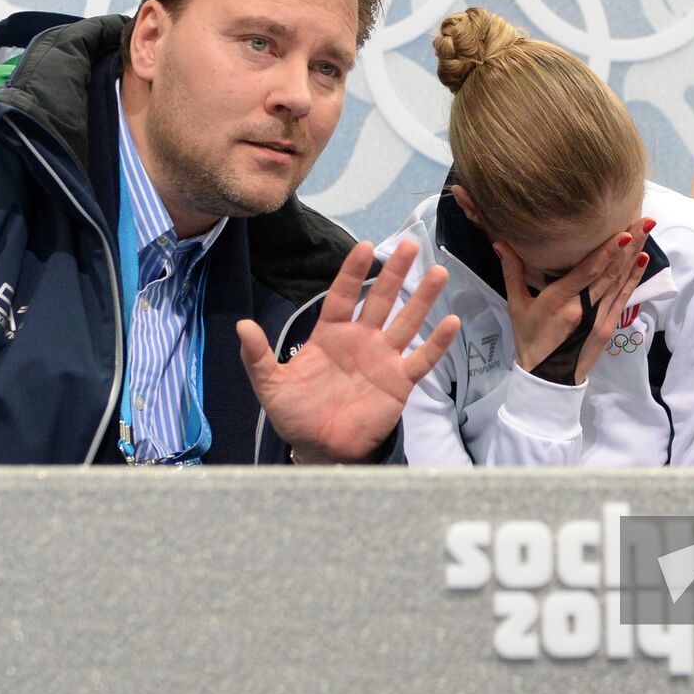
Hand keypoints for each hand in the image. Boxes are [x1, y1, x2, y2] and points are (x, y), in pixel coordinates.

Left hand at [236, 240, 460, 462]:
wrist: (320, 448)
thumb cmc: (296, 413)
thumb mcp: (270, 385)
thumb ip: (257, 356)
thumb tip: (241, 325)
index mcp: (331, 334)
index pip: (344, 295)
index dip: (354, 271)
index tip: (366, 246)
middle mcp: (361, 339)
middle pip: (381, 299)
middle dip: (396, 272)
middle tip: (412, 244)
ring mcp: (383, 358)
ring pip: (407, 321)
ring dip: (423, 298)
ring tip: (438, 272)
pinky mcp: (400, 381)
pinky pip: (421, 358)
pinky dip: (437, 342)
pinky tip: (451, 321)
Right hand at [496, 218, 650, 384]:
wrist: (547, 378)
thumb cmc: (529, 339)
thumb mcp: (516, 306)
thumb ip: (512, 272)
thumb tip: (501, 243)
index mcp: (559, 300)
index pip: (589, 271)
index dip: (607, 251)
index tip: (623, 232)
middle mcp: (583, 308)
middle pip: (611, 272)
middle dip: (630, 245)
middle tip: (646, 221)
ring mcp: (599, 319)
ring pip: (620, 281)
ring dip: (635, 255)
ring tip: (647, 231)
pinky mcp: (608, 327)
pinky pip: (623, 297)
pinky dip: (634, 277)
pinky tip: (643, 260)